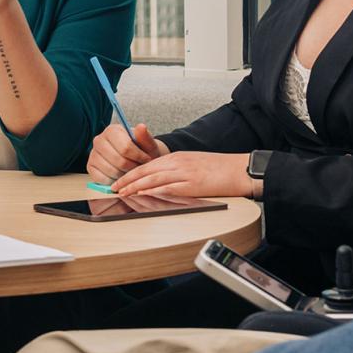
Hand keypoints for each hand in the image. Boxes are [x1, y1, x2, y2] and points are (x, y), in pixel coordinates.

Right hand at [87, 122, 167, 183]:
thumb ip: (145, 137)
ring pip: (112, 171)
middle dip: (133, 168)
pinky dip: (114, 181)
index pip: (126, 148)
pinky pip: (103, 179)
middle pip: (119, 161)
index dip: (139, 157)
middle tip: (139, 168)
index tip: (147, 160)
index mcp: (112, 130)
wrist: (135, 160)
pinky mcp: (90, 167)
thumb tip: (141, 127)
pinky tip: (120, 177)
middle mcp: (99, 140)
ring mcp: (93, 154)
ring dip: (125, 176)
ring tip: (131, 172)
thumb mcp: (148, 145)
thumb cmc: (142, 151)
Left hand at [112, 151, 260, 201]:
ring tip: (122, 193)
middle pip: (146, 170)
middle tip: (113, 188)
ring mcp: (184, 173)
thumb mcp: (193, 163)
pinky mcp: (191, 184)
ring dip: (135, 186)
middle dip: (127, 180)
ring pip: (152, 179)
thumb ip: (177, 170)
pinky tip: (142, 195)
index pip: (147, 164)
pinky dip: (152, 191)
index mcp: (177, 157)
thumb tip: (162, 181)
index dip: (131, 173)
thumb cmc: (219, 169)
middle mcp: (177, 163)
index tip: (120, 181)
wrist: (239, 170)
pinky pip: (167, 188)